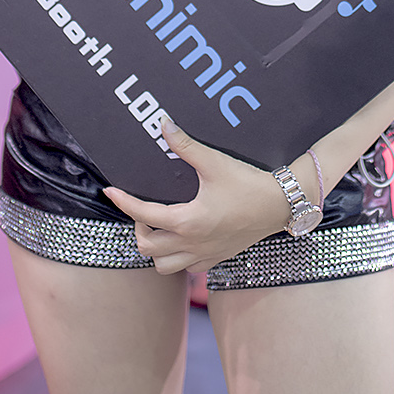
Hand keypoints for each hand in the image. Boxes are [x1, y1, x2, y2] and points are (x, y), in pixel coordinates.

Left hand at [103, 119, 290, 273]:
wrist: (281, 205)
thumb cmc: (249, 184)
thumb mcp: (215, 162)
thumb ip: (187, 145)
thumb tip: (164, 125)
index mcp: (188, 221)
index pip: (144, 214)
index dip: (123, 202)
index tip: (111, 191)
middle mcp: (193, 243)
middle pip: (147, 248)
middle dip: (138, 228)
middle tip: (144, 207)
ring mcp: (205, 254)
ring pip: (163, 266)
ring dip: (155, 248)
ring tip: (160, 226)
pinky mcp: (217, 258)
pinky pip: (186, 268)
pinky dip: (176, 257)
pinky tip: (182, 237)